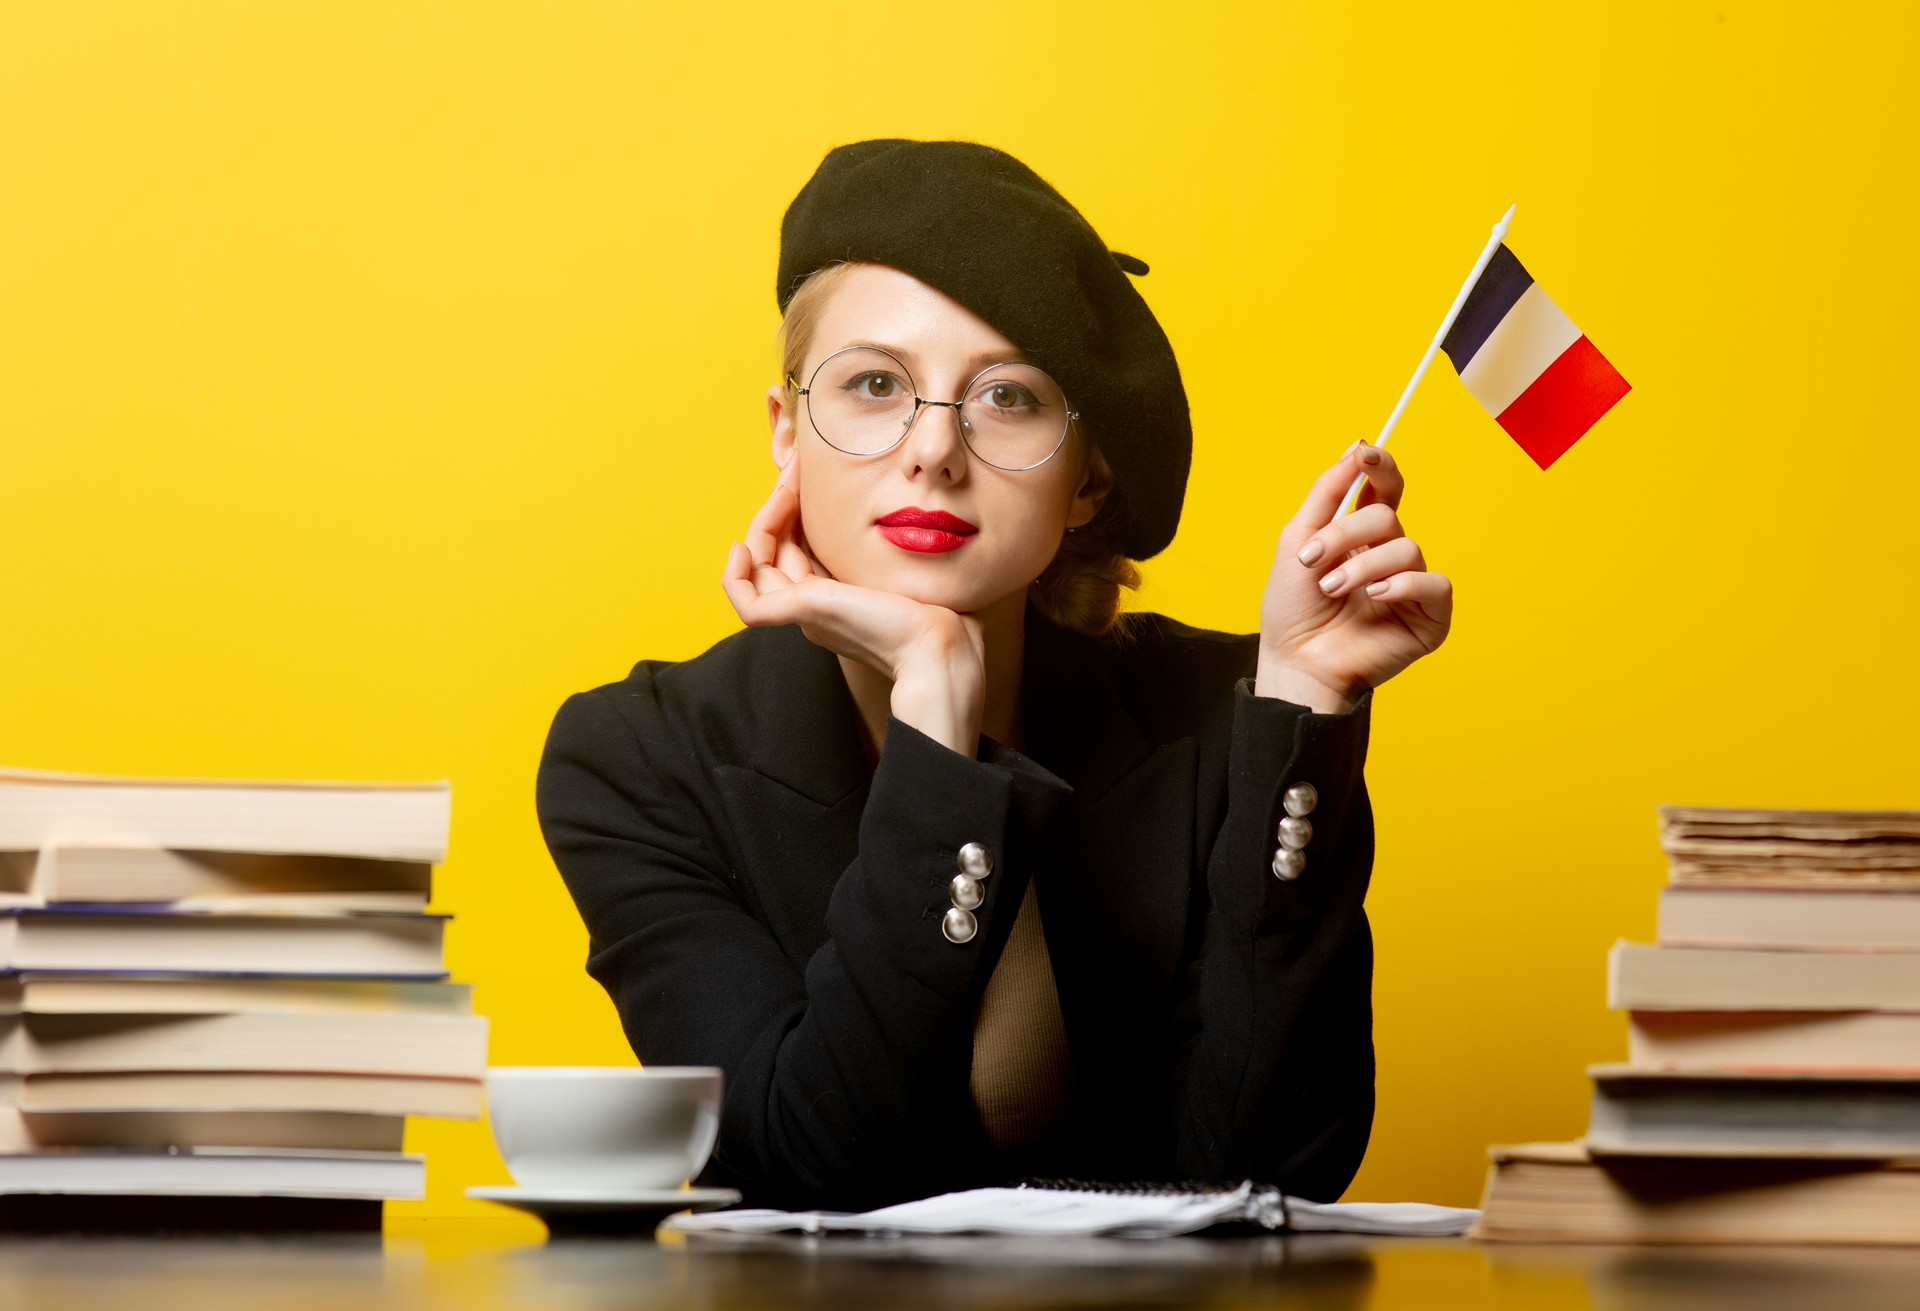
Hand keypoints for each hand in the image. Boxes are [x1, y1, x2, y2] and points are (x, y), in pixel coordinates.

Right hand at [721, 454, 985, 752]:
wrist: (941, 644)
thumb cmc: (936, 610)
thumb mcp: (901, 564)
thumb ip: (882, 547)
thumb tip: (888, 509)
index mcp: (836, 599)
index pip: (797, 549)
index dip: (795, 510)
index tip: (810, 472)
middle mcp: (814, 608)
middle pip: (776, 550)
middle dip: (781, 502)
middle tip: (797, 462)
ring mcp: (806, 612)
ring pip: (760, 565)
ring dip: (767, 517)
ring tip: (789, 478)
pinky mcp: (803, 612)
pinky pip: (746, 603)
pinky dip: (734, 577)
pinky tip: (741, 546)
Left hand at [1255, 440, 1452, 711]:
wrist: (1295, 661)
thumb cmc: (1293, 609)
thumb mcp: (1297, 541)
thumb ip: (1327, 493)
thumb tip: (1357, 447)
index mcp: (1360, 537)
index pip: (1384, 490)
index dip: (1381, 468)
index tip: (1366, 455)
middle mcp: (1389, 557)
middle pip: (1387, 517)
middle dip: (1346, 533)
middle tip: (1313, 561)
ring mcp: (1411, 586)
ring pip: (1407, 548)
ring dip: (1363, 566)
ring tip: (1332, 589)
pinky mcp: (1429, 617)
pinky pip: (1434, 583)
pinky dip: (1402, 585)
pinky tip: (1374, 598)